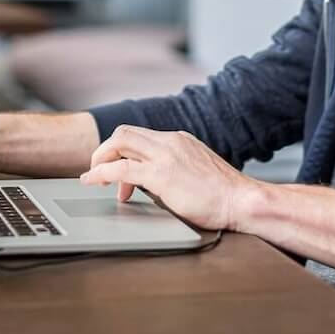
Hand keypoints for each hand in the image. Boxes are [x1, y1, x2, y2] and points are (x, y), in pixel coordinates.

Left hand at [79, 125, 256, 230]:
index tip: (118, 174)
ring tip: (93, 177)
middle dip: (104, 150)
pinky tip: (92, 182)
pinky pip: (120, 169)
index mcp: (179, 139)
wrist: (242, 201)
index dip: (122, 152)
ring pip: (119, 142)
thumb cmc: (224, 195)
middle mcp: (170, 141)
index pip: (140, 135)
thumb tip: (152, 184)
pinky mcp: (161, 174)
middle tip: (98, 170)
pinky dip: (100, 173)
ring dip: (100, 159)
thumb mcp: (196, 171)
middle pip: (124, 132)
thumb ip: (174, 169)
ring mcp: (166, 155)